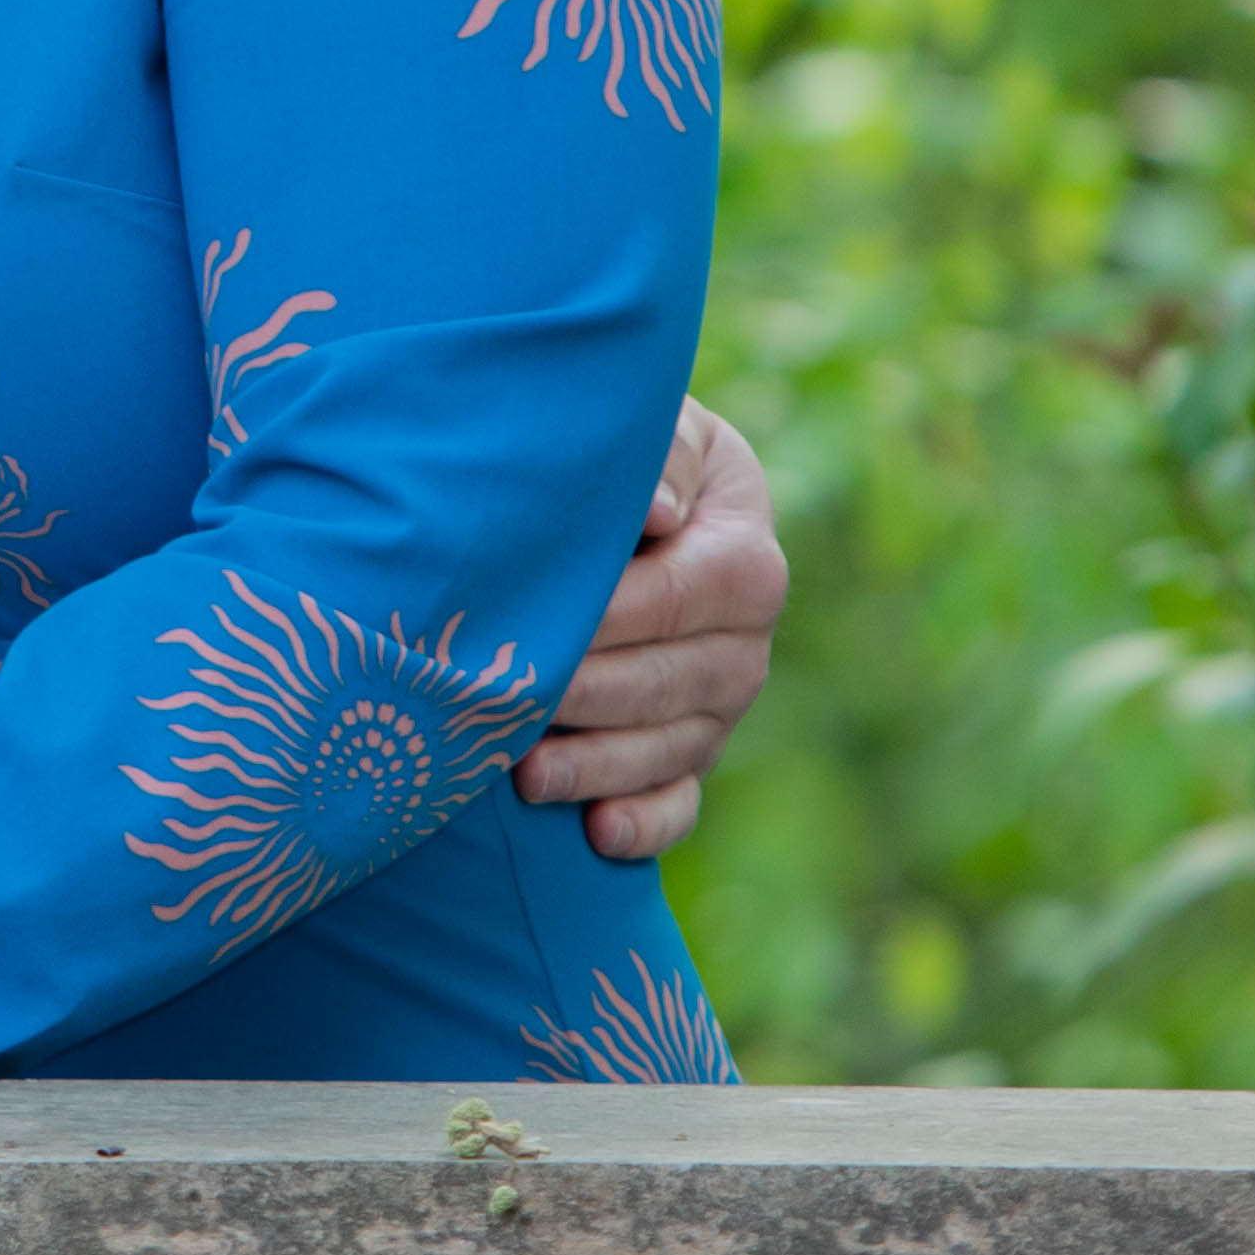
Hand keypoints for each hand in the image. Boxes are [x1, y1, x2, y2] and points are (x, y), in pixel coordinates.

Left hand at [519, 396, 788, 860]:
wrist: (627, 490)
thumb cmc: (622, 450)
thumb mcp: (652, 422)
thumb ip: (657, 453)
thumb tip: (656, 511)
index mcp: (745, 553)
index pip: (685, 594)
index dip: (612, 614)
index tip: (537, 621)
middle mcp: (747, 637)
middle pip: (673, 681)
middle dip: (587, 695)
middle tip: (507, 701)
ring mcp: (723, 702)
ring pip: (673, 749)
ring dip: (598, 766)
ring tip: (522, 773)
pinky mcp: (694, 751)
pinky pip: (682, 802)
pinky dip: (645, 823)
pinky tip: (595, 833)